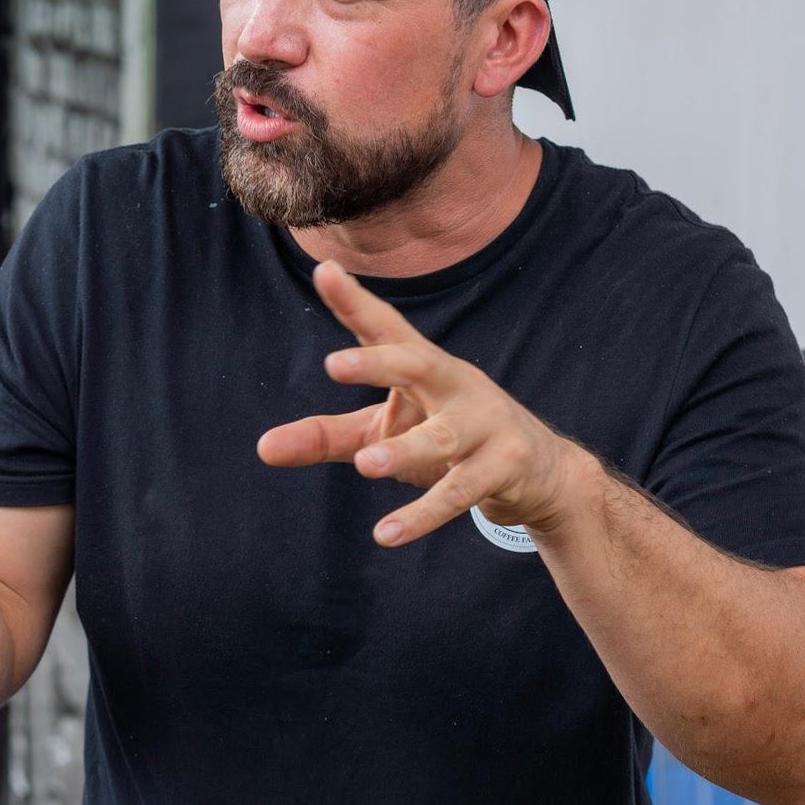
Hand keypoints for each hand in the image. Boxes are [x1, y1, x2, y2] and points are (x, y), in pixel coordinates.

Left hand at [258, 262, 588, 547]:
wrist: (543, 474)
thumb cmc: (452, 444)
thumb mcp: (385, 435)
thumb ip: (326, 437)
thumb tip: (261, 448)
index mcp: (426, 368)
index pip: (387, 331)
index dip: (356, 304)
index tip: (324, 272)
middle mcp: (457, 386)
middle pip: (417, 364)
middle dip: (380, 363)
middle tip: (334, 365)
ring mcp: (486, 425)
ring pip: (442, 438)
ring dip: (405, 450)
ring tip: (368, 464)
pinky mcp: (505, 466)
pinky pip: (459, 493)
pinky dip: (423, 515)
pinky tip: (386, 533)